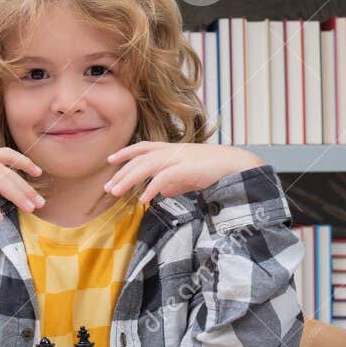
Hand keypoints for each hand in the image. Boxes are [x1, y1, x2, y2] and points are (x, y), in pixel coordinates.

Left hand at [102, 142, 262, 203]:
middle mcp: (173, 151)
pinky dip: (151, 188)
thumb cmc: (215, 171)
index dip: (126, 152)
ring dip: (128, 179)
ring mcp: (179, 158)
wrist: (238, 166)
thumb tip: (162, 193)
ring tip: (115, 193)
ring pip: (146, 166)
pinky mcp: (187, 169)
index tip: (111, 160)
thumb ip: (175, 183)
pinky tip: (143, 199)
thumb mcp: (190, 177)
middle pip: (140, 158)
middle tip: (107, 187)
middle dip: (122, 172)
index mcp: (173, 150)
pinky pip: (163, 178)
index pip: (144, 147)